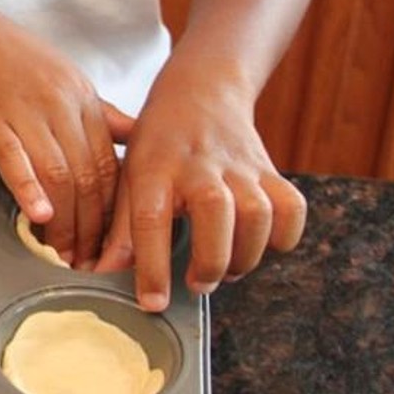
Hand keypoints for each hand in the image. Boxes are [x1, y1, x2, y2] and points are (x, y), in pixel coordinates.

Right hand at [0, 0, 134, 267]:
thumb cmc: (9, 58)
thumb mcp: (66, 78)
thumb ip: (102, 113)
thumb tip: (137, 138)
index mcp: (84, 102)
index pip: (110, 166)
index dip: (112, 211)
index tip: (107, 243)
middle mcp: (63, 108)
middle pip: (89, 178)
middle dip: (91, 226)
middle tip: (86, 260)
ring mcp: (28, 114)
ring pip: (58, 175)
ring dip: (63, 220)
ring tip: (61, 251)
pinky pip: (16, 158)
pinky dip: (29, 189)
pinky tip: (35, 215)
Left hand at [95, 59, 306, 310]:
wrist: (201, 91)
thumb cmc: (158, 143)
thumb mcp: (129, 175)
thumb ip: (120, 228)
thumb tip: (102, 273)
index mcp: (154, 169)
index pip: (149, 220)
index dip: (151, 267)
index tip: (152, 303)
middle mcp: (199, 166)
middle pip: (214, 215)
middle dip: (209, 262)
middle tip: (197, 284)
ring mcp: (240, 166)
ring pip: (257, 215)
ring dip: (245, 255)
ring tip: (226, 269)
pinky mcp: (271, 169)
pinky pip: (291, 209)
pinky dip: (283, 235)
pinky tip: (261, 244)